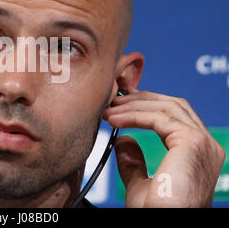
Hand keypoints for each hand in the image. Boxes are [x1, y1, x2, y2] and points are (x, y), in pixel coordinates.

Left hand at [103, 87, 224, 206]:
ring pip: (166, 108)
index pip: (175, 116)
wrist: (164, 221)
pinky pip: (158, 118)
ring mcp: (202, 142)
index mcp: (198, 154)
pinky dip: (133, 116)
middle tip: (115, 100)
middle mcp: (206, 146)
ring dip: (134, 106)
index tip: (123, 103)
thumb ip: (133, 162)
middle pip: (174, 106)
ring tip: (110, 111)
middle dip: (141, 99)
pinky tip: (114, 120)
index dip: (148, 105)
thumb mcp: (140, 184)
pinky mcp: (192, 141)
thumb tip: (124, 141)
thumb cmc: (157, 212)